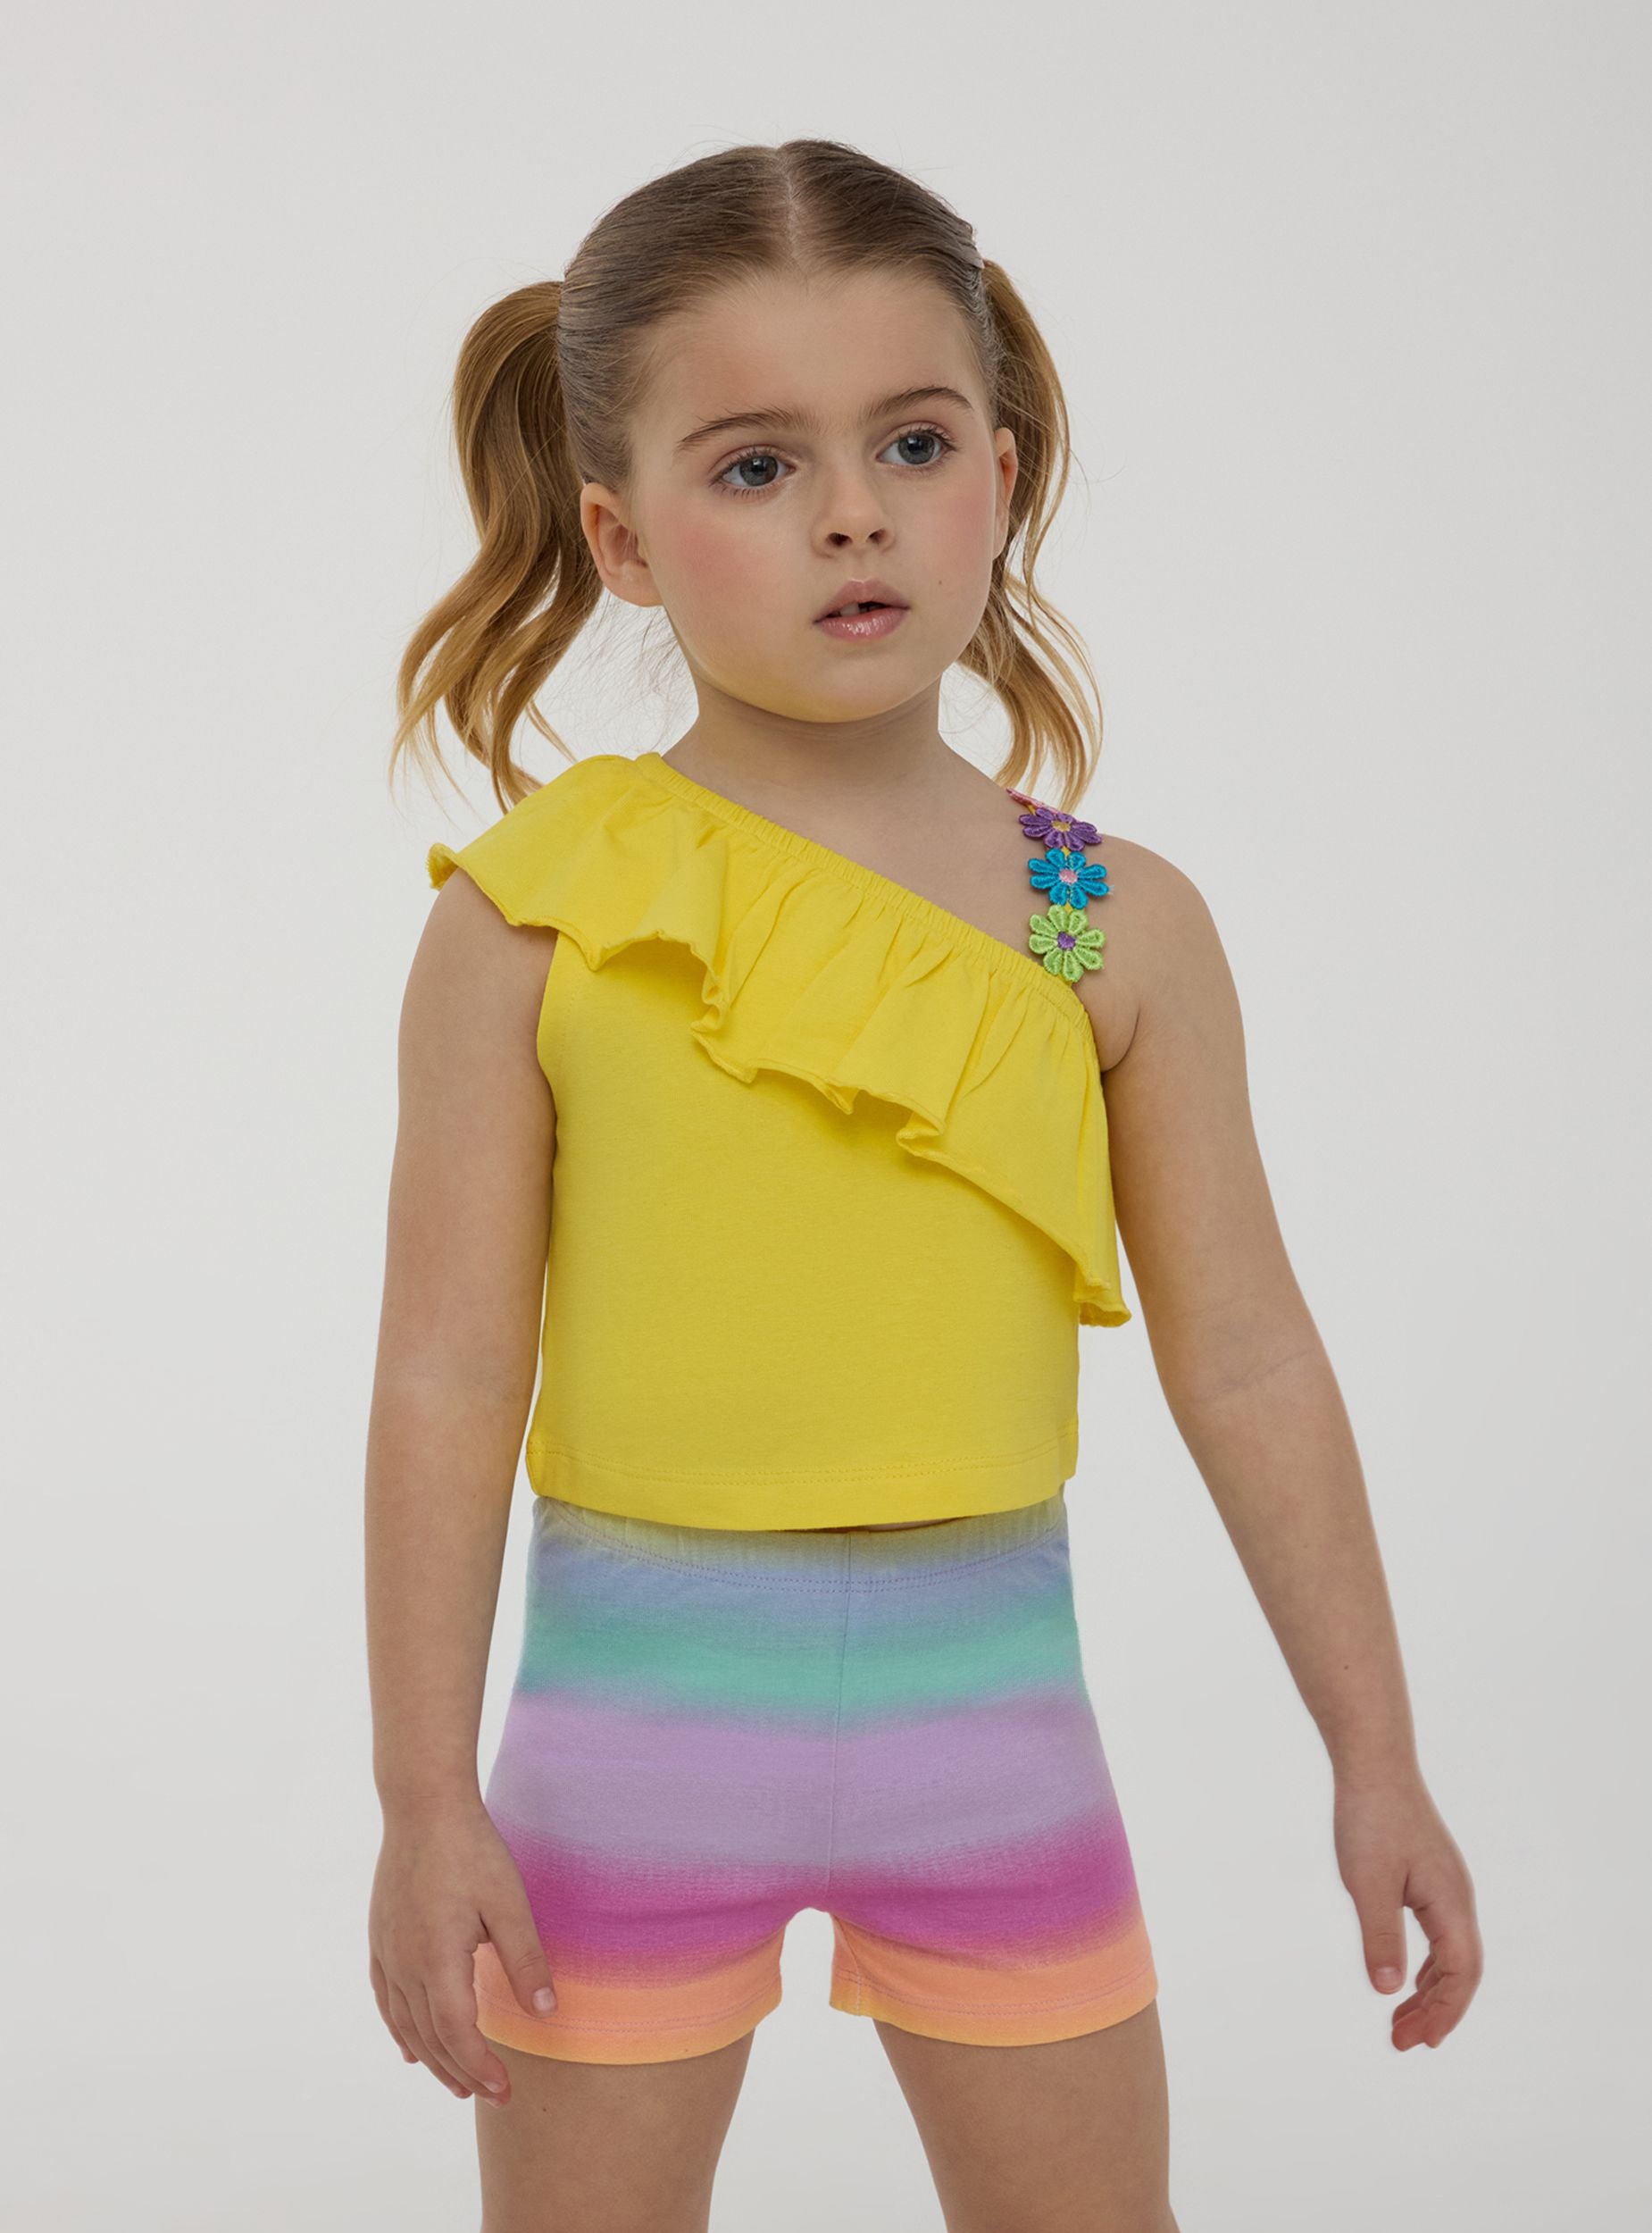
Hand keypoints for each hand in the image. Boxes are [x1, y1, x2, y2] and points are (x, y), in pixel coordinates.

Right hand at [368, 1800, 556, 2107]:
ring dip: (432, 2059)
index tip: (504, 2091)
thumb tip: (547, 2012)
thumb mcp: (509, 1902)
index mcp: (437, 1960)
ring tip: (456, 2083)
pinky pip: (387, 2000)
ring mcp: (387, 1952)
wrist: (423, 1806)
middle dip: (460, 2073)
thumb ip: (525, 1960)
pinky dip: (401, 2031)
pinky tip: (410, 2048)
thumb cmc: (470, 1849)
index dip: (480, 2068)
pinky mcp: (381, 1938)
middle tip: (490, 2097)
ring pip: (405, 2024)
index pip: (457, 2034)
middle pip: (430, 2038)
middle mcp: (404, 1964)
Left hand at [1332, 1768, 1482, 2050]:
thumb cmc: (1370, 1819)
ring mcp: (1446, 1887)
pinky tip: (1405, 1977)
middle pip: (1461, 1971)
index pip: (1461, 1974)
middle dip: (1436, 2011)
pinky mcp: (1430, 1876)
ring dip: (1430, 1990)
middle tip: (1402, 2043)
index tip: (1417, 2042)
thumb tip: (1388, 1990)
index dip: (1443, 2013)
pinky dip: (1426, 1964)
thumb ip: (1380, 1938)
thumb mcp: (1368, 1884)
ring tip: (1399, 2020)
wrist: (1374, 1764)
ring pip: (1450, 1954)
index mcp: (1451, 1903)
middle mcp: (1458, 1898)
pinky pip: (1438, 1934)